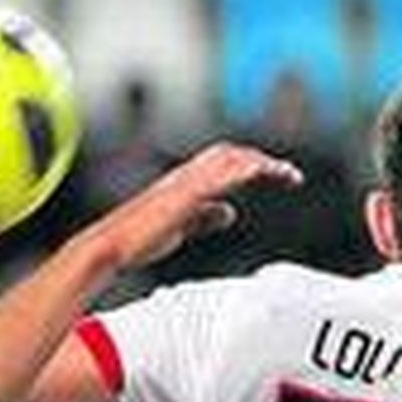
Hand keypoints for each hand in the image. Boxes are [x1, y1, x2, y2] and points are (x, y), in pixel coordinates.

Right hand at [98, 142, 303, 268]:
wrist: (112, 246)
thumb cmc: (138, 239)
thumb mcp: (183, 227)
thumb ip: (206, 217)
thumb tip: (230, 212)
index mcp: (185, 182)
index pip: (225, 163)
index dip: (253, 165)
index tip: (278, 175)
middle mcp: (186, 176)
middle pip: (231, 154)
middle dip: (262, 161)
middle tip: (290, 175)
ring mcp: (185, 183)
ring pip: (229, 160)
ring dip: (260, 164)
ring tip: (285, 174)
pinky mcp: (183, 195)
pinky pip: (218, 176)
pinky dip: (241, 171)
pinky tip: (260, 174)